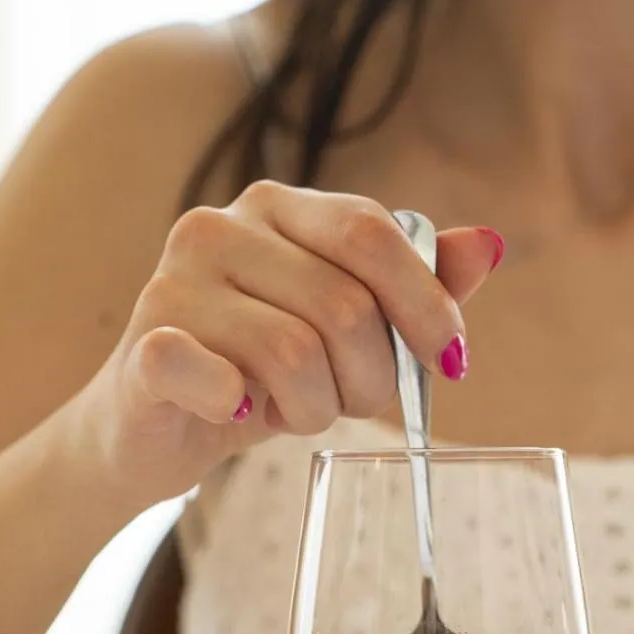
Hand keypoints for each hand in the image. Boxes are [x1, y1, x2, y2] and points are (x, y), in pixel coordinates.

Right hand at [64, 182, 501, 510]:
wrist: (152, 424)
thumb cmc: (256, 371)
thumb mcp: (342, 330)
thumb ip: (412, 288)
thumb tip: (488, 245)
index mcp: (276, 209)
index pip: (372, 235)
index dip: (425, 304)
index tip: (449, 361)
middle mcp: (220, 227)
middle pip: (345, 305)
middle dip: (369, 379)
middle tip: (347, 404)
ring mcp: (174, 283)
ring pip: (294, 354)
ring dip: (313, 409)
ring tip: (291, 411)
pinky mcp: (145, 347)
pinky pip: (222, 378)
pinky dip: (247, 410)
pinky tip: (238, 411)